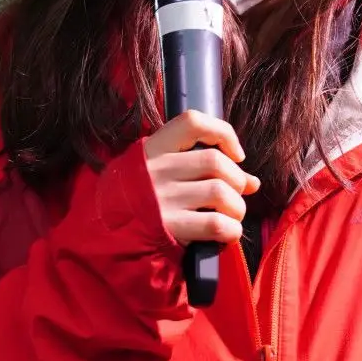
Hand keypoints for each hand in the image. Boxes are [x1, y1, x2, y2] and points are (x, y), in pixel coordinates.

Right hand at [143, 110, 260, 246]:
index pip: (192, 122)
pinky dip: (231, 230)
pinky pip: (215, 224)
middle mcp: (156, 171)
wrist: (109, 238)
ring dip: (236, 207)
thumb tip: (252, 182)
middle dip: (237, 180)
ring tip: (231, 216)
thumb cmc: (144, 203)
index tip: (236, 155)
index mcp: (153, 150)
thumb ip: (203, 172)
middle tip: (234, 195)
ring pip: (220, 192)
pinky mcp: (169, 228)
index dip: (223, 133)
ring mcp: (162, 200)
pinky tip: (226, 233)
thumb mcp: (162, 176)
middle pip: (215, 162)